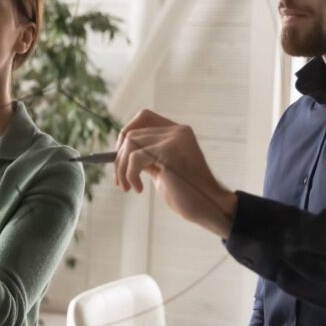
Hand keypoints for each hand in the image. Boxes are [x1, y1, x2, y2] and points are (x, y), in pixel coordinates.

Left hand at [114, 109, 237, 238]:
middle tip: (120, 182)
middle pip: (132, 132)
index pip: (143, 117)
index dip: (125, 134)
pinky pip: (135, 157)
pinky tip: (139, 189)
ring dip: (122, 169)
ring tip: (128, 187)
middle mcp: (177, 131)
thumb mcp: (162, 170)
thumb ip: (147, 156)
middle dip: (119, 159)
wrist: (209, 208)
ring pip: (130, 143)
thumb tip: (117, 153)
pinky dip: (130, 175)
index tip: (121, 159)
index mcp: (177, 132)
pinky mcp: (170, 151)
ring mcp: (175, 139)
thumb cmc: (186, 193)